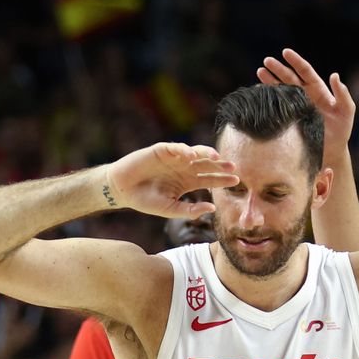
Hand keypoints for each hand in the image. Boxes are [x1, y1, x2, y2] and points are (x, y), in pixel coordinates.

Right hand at [103, 143, 236, 219]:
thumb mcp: (170, 209)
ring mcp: (174, 158)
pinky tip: (191, 155)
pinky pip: (175, 148)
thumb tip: (213, 209)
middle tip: (233, 167)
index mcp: (187, 182)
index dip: (222, 180)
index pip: (209, 179)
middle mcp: (183, 168)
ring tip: (217, 156)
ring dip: (205, 154)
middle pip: (206, 165)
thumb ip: (191, 210)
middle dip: (219, 165)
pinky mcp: (161, 150)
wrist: (122, 190)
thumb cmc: (145, 201)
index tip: (236, 181)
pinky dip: (183, 150)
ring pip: (194, 153)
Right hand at [257, 48, 355, 143]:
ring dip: (269, 80)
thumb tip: (334, 75)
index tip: (285, 52)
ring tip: (260, 72)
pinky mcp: (288, 118)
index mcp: (317, 90)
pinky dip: (268, 98)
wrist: (332, 151)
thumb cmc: (341, 130)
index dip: (295, 61)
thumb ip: (343, 94)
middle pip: (289, 77)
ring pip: (280, 89)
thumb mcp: (346, 111)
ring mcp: (295, 106)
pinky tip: (259, 92)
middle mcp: (304, 95)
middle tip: (267, 61)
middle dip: (278, 68)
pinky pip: (276, 106)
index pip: (305, 71)